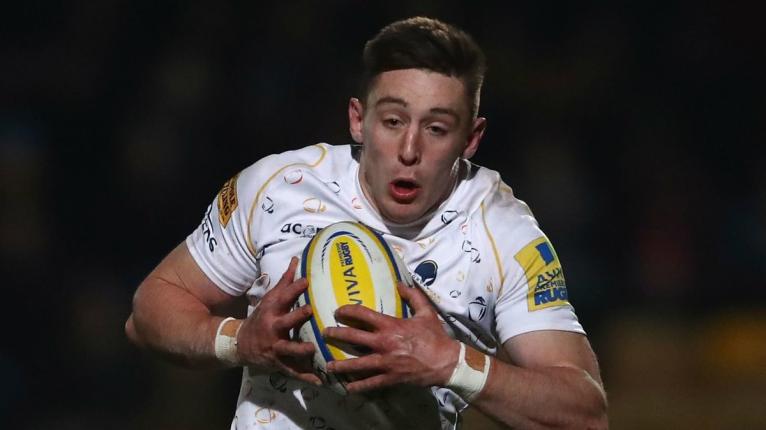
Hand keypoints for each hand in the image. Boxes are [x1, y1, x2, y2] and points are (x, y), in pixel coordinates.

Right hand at [235, 257, 320, 384]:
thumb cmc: (262, 318)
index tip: (307, 281)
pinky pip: (293, 371)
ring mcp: (274, 347)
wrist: (240, 344)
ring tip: (313, 349)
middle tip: (310, 311)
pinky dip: (305, 377)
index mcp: (271, 311)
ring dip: (300, 350)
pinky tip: (319, 380)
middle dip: (296, 317)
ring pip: (288, 349)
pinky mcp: (278, 363)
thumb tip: (296, 259)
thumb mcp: (270, 299)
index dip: (293, 289)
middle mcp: (272, 329)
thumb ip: (285, 281)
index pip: (282, 298)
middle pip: (284, 322)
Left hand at [323, 282, 459, 392]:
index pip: (364, 315)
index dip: (348, 311)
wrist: (446, 362)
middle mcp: (384, 343)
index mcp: (391, 326)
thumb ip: (413, 296)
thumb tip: (400, 284)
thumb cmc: (436, 336)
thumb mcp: (426, 312)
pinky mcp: (390, 378)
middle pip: (354, 337)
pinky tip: (347, 387)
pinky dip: (358, 386)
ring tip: (328, 365)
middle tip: (325, 333)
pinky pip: (371, 383)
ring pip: (357, 364)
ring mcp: (386, 362)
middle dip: (337, 334)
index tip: (338, 311)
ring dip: (341, 364)